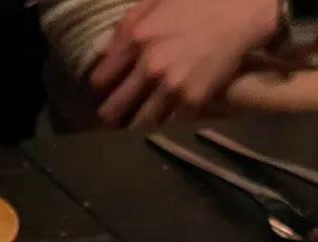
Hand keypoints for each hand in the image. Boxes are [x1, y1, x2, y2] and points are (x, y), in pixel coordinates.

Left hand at [91, 0, 281, 127]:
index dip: (101, 89)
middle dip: (110, 116)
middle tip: (114, 117)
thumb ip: (125, 25)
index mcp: (135, 38)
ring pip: (137, 124)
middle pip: (112, 110)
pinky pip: (167, 125)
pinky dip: (162, 126)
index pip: (99, 81)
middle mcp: (149, 66)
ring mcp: (171, 87)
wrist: (245, 10)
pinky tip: (161, 122)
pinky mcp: (193, 101)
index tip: (106, 91)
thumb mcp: (155, 0)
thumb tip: (100, 51)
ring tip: (134, 126)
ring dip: (133, 126)